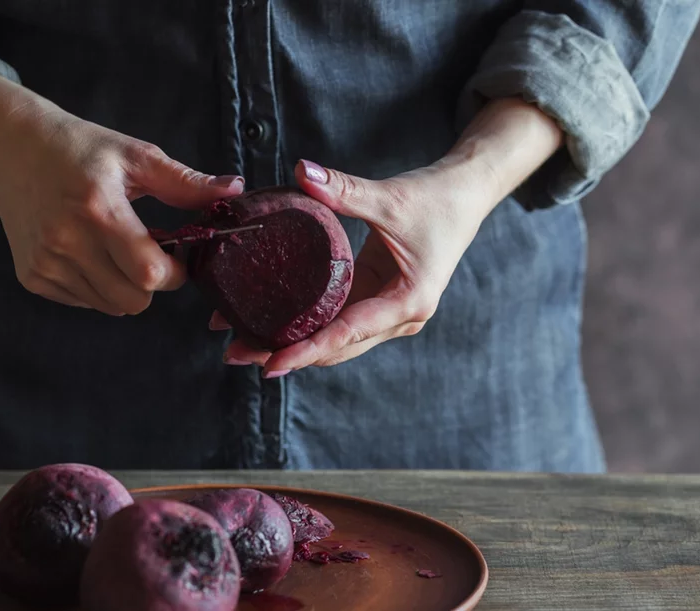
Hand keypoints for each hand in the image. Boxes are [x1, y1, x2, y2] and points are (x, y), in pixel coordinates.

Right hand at [0, 74, 243, 314]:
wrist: (11, 150)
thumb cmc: (79, 149)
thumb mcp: (135, 156)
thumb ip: (185, 182)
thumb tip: (234, 191)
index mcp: (98, 209)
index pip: (149, 273)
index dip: (174, 272)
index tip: (178, 254)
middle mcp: (66, 242)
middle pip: (133, 301)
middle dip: (152, 284)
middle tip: (148, 251)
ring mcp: (45, 263)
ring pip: (110, 306)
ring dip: (124, 286)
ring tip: (116, 247)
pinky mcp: (32, 277)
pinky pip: (84, 302)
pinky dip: (97, 286)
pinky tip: (89, 251)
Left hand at [216, 97, 563, 374]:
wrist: (464, 195)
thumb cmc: (436, 200)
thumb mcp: (390, 198)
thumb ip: (345, 190)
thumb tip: (301, 172)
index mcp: (409, 301)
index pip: (348, 334)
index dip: (306, 350)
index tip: (270, 364)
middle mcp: (399, 317)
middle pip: (335, 347)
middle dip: (286, 352)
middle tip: (235, 353)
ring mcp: (386, 313)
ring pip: (333, 341)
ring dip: (290, 342)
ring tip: (239, 343)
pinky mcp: (375, 300)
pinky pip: (335, 321)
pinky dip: (303, 324)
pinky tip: (267, 321)